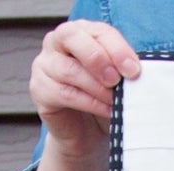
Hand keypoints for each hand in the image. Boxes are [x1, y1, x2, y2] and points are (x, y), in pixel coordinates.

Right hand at [30, 20, 140, 162]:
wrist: (86, 136)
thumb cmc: (102, 102)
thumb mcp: (116, 83)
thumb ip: (121, 70)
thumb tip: (134, 70)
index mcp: (80, 33)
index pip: (96, 30)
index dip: (116, 48)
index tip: (133, 70)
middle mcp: (57, 43)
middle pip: (72, 37)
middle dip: (98, 58)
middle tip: (116, 80)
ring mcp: (44, 65)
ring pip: (69, 69)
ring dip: (97, 86)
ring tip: (115, 101)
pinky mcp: (39, 90)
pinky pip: (65, 94)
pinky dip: (89, 103)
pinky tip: (106, 110)